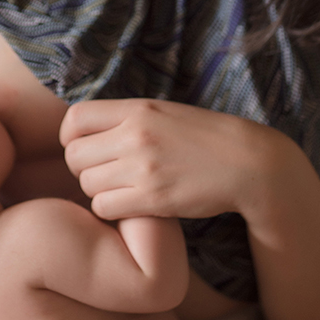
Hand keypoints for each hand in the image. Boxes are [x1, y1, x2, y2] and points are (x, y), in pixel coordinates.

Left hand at [60, 98, 283, 220]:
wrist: (249, 163)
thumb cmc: (207, 138)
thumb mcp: (165, 112)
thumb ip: (129, 117)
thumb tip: (89, 130)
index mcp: (138, 109)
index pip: (74, 120)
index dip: (70, 138)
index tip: (84, 149)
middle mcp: (135, 135)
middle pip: (75, 156)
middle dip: (82, 168)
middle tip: (103, 174)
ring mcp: (143, 167)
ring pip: (87, 184)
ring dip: (98, 191)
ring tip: (120, 189)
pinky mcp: (152, 198)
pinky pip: (104, 207)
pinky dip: (110, 210)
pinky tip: (129, 205)